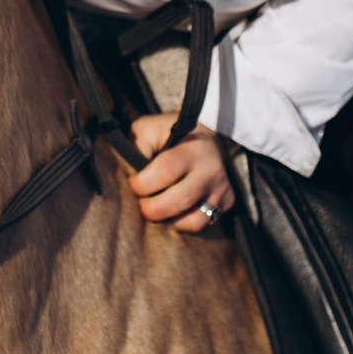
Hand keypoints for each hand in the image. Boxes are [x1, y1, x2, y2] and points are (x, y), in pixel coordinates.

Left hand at [128, 112, 233, 234]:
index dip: (142, 184)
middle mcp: (210, 169)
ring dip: (167, 220)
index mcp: (191, 148)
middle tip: (141, 203)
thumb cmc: (169, 134)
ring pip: (193, 220)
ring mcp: (221, 187)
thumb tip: (125, 172)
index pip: (164, 172)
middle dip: (151, 208)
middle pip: (178, 201)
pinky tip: (173, 212)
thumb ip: (135, 146)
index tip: (133, 183)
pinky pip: (201, 224)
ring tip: (157, 208)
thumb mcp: (149, 129)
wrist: (205, 134)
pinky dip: (182, 223)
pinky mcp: (227, 201)